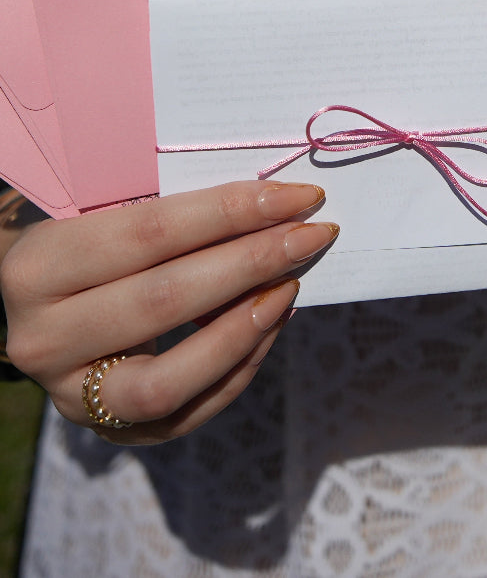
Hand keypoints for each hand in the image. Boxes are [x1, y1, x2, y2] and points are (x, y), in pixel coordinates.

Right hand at [1, 181, 336, 443]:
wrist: (36, 304)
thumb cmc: (83, 240)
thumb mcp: (101, 212)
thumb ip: (167, 206)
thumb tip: (270, 202)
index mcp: (38, 267)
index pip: (151, 233)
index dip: (231, 212)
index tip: (296, 197)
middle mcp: (43, 337)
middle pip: (166, 299)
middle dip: (253, 262)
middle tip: (311, 236)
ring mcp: (71, 393)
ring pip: (170, 378)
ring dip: (244, 329)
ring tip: (289, 286)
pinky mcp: (107, 429)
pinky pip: (185, 412)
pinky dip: (237, 368)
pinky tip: (269, 323)